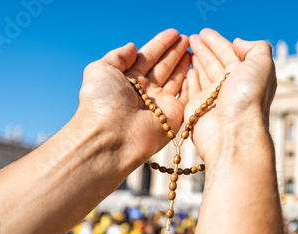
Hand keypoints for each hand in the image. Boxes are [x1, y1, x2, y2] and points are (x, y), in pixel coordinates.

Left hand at [75, 29, 189, 165]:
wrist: (112, 136)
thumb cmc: (102, 103)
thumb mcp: (101, 69)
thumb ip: (118, 55)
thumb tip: (133, 46)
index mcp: (127, 80)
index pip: (147, 57)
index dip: (160, 45)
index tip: (173, 33)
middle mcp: (144, 92)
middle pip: (163, 67)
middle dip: (175, 52)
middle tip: (188, 38)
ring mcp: (159, 104)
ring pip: (175, 80)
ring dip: (184, 64)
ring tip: (193, 49)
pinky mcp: (173, 116)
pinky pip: (185, 96)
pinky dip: (191, 84)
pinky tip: (196, 70)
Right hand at [185, 29, 276, 163]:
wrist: (233, 133)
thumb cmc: (249, 99)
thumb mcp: (262, 65)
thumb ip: (255, 47)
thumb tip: (238, 43)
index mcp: (244, 75)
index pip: (228, 53)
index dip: (217, 42)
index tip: (204, 32)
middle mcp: (229, 87)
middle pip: (214, 63)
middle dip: (203, 49)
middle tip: (191, 37)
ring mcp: (212, 99)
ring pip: (202, 75)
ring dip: (195, 62)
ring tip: (186, 49)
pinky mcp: (196, 109)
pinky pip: (191, 91)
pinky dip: (189, 80)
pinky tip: (187, 72)